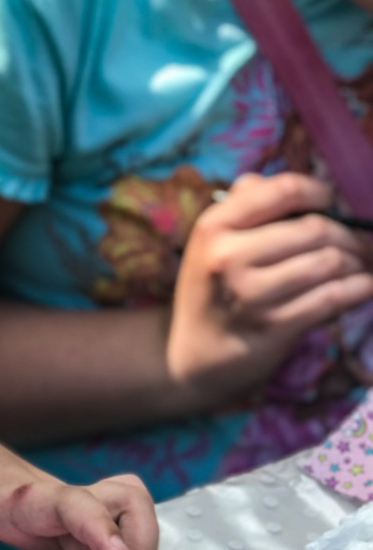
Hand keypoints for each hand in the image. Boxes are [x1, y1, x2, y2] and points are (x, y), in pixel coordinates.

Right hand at [168, 172, 372, 403]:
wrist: (193, 361)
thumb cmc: (211, 295)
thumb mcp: (210, 245)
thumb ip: (246, 207)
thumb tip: (297, 188)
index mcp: (213, 228)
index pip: (283, 191)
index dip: (318, 192)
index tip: (328, 202)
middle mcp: (228, 258)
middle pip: (315, 228)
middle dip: (346, 234)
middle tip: (355, 243)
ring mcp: (250, 295)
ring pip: (329, 262)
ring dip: (355, 263)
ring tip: (355, 267)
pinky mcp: (274, 326)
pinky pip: (333, 297)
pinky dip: (358, 289)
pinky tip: (362, 287)